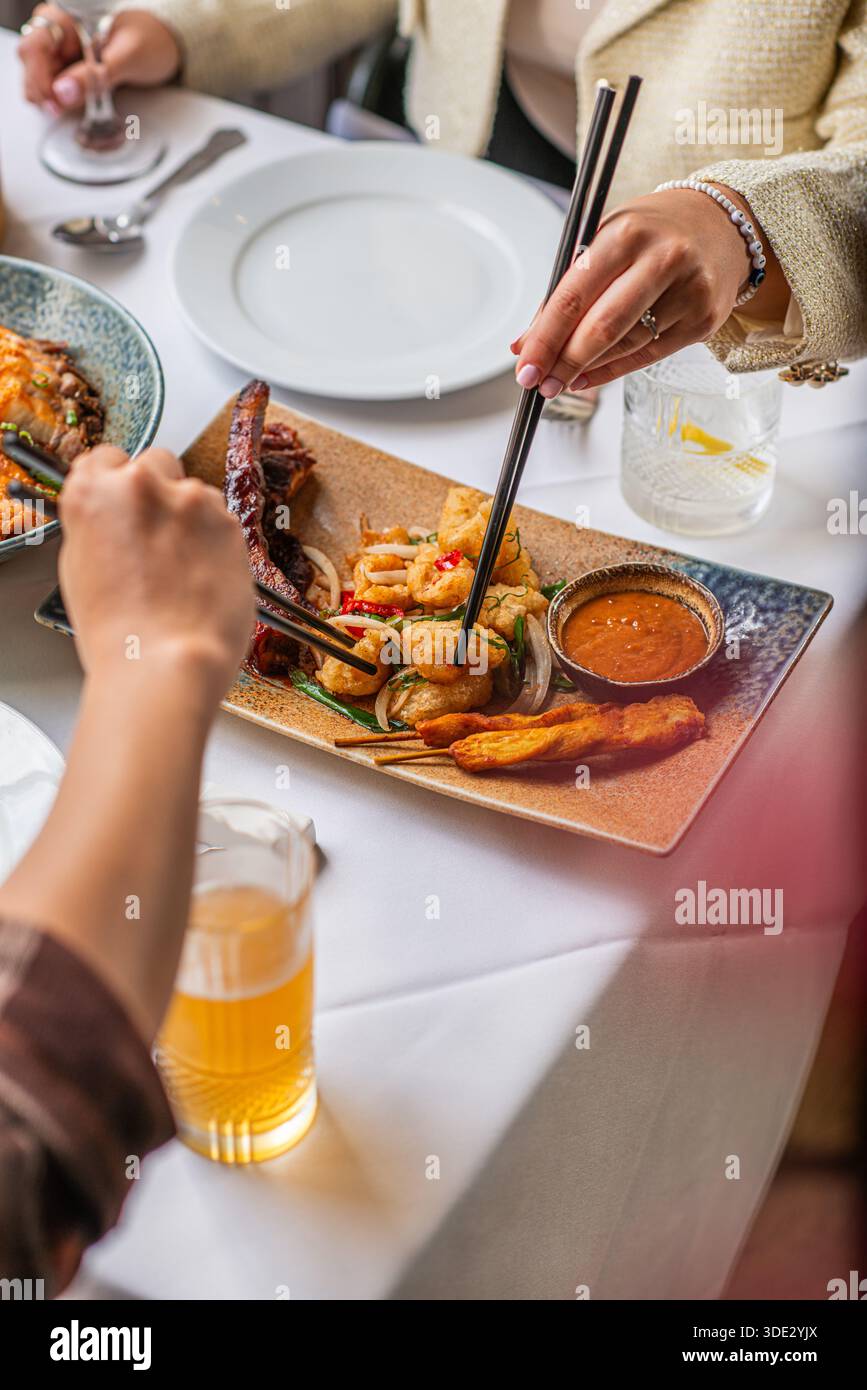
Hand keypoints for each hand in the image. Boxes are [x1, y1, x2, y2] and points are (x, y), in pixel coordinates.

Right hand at [19, 5, 179, 114]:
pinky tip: (82, 105)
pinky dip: (67, 101)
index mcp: (67, 16)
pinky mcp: (72, 68)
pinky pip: (59, 88)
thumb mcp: (126, 57)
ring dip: (56, 100)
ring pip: (43, 80)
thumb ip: (96, 76)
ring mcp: (65, 51)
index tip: (54, 104)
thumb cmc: (152, 39)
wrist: (168, 43)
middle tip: (64, 111)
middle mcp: (60, 32)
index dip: (38, 78)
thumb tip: (63, 93)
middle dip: (46, 92)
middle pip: (33, 66)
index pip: (34, 47)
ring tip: (81, 106)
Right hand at [58, 446, 253, 703]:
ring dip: (192, 519)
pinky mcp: (230, 523)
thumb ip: (98, 525)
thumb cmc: (119, 633)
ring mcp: (191, 500)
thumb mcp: (80, 568)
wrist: (167, 663)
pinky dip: (217, 543)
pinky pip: (222, 521)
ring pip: (195, 493)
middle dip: (159, 492)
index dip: (117, 485)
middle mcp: (141, 485)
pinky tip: (204, 579)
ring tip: (183, 571)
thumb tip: (112, 518)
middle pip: (156, 463)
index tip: (125, 504)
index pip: (106, 459)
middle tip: (157, 539)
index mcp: (94, 492)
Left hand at [511, 185, 782, 395]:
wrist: (723, 223)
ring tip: (560, 380)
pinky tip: (589, 376)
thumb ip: (567, 289)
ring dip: (586, 369)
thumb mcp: (607, 241)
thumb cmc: (654, 231)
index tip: (525, 363)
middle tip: (539, 383)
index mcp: (627, 233)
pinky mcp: (703, 320)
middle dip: (564, 361)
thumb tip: (525, 342)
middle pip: (602, 327)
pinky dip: (614, 370)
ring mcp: (688, 292)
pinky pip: (649, 355)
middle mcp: (662, 259)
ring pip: (626, 345)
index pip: (575, 294)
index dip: (545, 336)